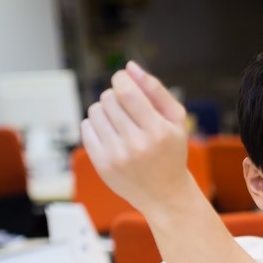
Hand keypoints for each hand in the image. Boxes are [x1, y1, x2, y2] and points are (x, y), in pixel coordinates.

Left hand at [81, 61, 198, 218]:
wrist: (165, 195)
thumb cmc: (171, 151)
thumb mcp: (176, 120)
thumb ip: (156, 90)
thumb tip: (129, 67)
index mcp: (158, 131)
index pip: (126, 90)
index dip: (121, 79)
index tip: (124, 82)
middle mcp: (136, 144)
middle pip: (109, 98)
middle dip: (116, 96)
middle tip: (127, 108)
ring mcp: (117, 156)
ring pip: (95, 111)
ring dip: (105, 109)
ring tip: (118, 121)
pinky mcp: (102, 165)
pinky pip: (86, 128)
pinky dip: (95, 125)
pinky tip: (110, 133)